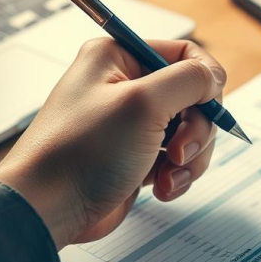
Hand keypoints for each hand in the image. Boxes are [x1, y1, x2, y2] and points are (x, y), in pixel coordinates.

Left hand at [0, 38, 226, 248]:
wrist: (47, 208)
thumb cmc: (81, 153)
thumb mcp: (143, 104)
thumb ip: (189, 80)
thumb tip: (212, 77)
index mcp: (117, 58)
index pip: (183, 53)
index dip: (204, 80)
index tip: (210, 105)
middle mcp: (123, 86)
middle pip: (192, 97)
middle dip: (196, 129)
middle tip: (180, 151)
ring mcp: (129, 124)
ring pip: (189, 132)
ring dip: (189, 157)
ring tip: (169, 175)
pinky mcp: (133, 157)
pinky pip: (174, 160)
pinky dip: (176, 175)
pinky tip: (162, 188)